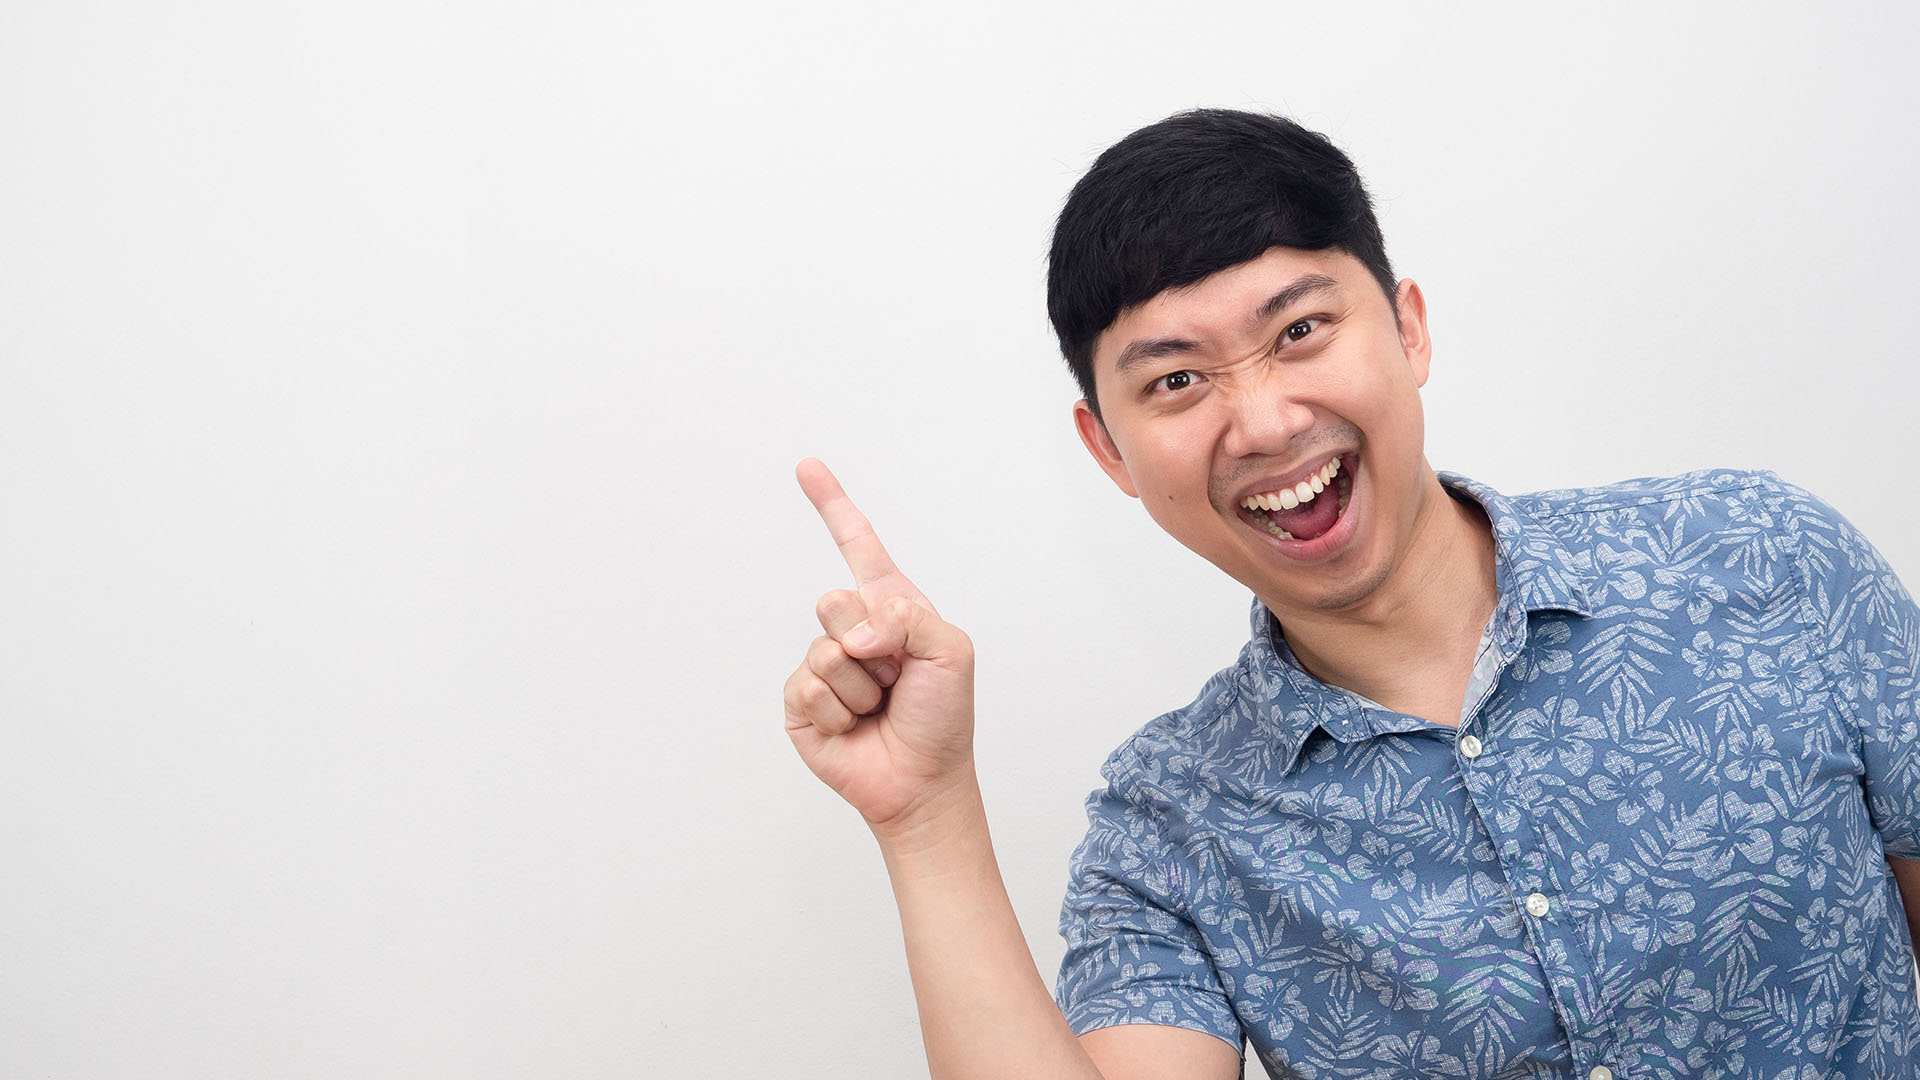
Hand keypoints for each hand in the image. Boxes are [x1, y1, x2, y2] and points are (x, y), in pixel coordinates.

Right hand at [784, 459, 976, 830]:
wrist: (922, 782)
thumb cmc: (943, 719)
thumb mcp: (951, 653)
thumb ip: (908, 618)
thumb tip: (852, 633)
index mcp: (891, 607)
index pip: (858, 545)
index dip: (832, 505)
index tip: (807, 467)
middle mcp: (854, 630)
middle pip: (835, 599)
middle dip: (872, 640)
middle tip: (896, 676)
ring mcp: (825, 666)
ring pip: (825, 649)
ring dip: (862, 686)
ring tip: (881, 707)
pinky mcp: (801, 703)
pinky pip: (808, 687)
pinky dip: (839, 711)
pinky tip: (855, 726)